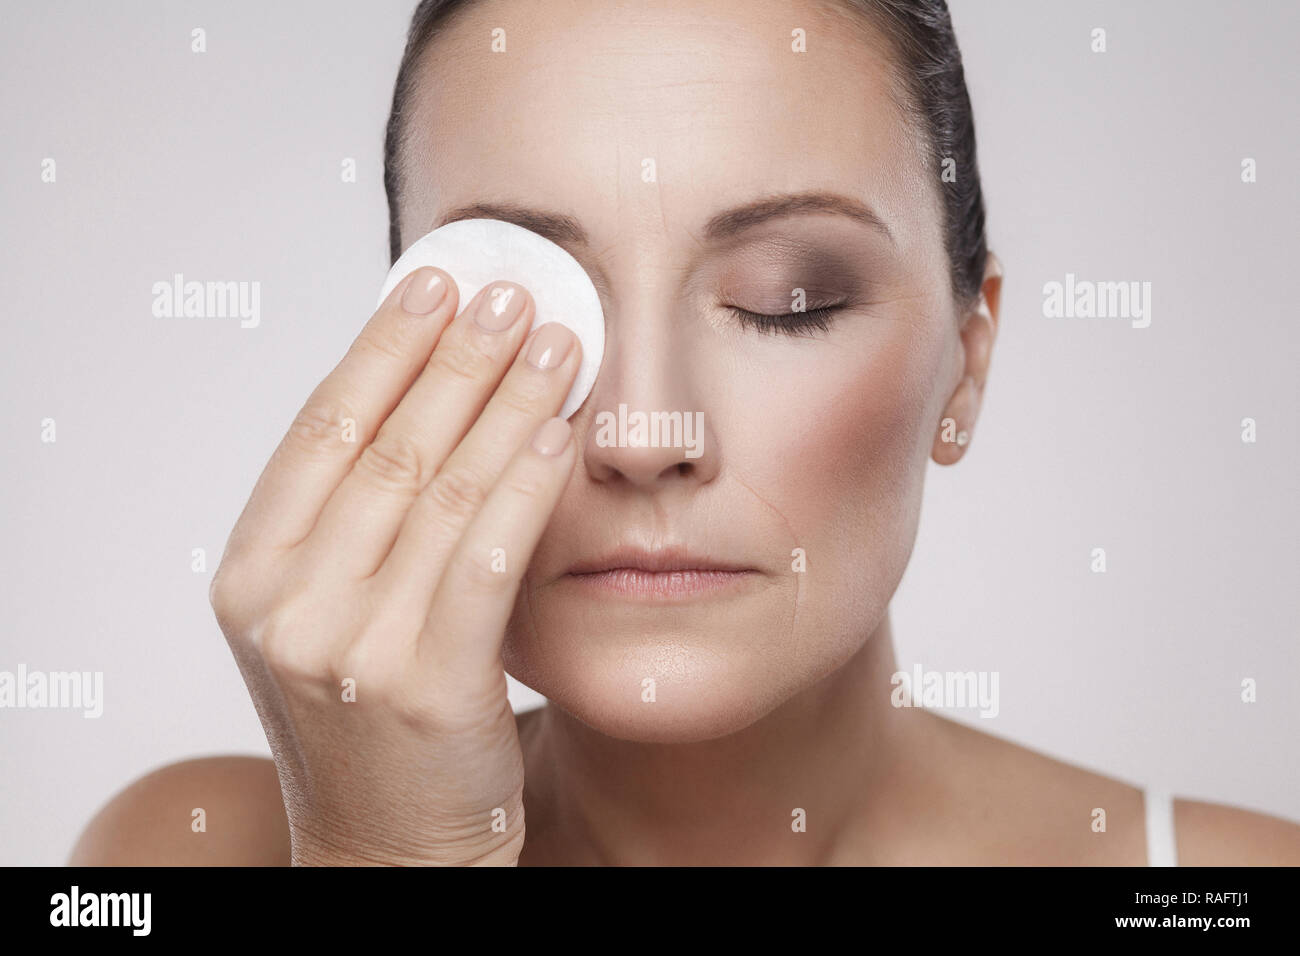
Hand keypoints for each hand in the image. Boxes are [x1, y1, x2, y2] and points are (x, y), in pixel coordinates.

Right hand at [208, 268, 579, 864]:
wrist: (387, 849)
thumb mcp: (328, 615)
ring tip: (557, 341)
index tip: (433, 283)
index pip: (321, 430)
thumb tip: (427, 392)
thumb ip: (354, 522)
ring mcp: (352, 645)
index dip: (382, 347)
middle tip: (511, 290)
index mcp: (252, 574)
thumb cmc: (368, 724)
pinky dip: (527, 483)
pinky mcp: (428, 682)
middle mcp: (289, 604)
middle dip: (457, 356)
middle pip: (386, 446)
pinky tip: (562, 432)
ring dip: (507, 403)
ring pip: (442, 489)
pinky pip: (487, 556)